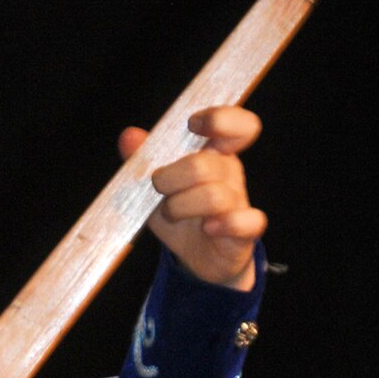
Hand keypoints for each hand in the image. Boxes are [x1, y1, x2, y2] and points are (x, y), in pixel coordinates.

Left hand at [119, 106, 264, 290]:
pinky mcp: (245, 231)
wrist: (196, 258)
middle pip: (205, 164)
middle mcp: (231, 173)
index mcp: (214, 153)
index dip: (219, 118)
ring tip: (170, 214)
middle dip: (170, 178)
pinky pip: (249, 222)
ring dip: (180, 207)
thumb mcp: (154, 188)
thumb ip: (143, 161)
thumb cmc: (179, 214)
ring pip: (215, 196)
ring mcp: (240, 201)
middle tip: (158, 189)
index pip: (238, 124)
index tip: (191, 124)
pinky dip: (225, 225)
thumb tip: (129, 136)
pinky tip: (208, 228)